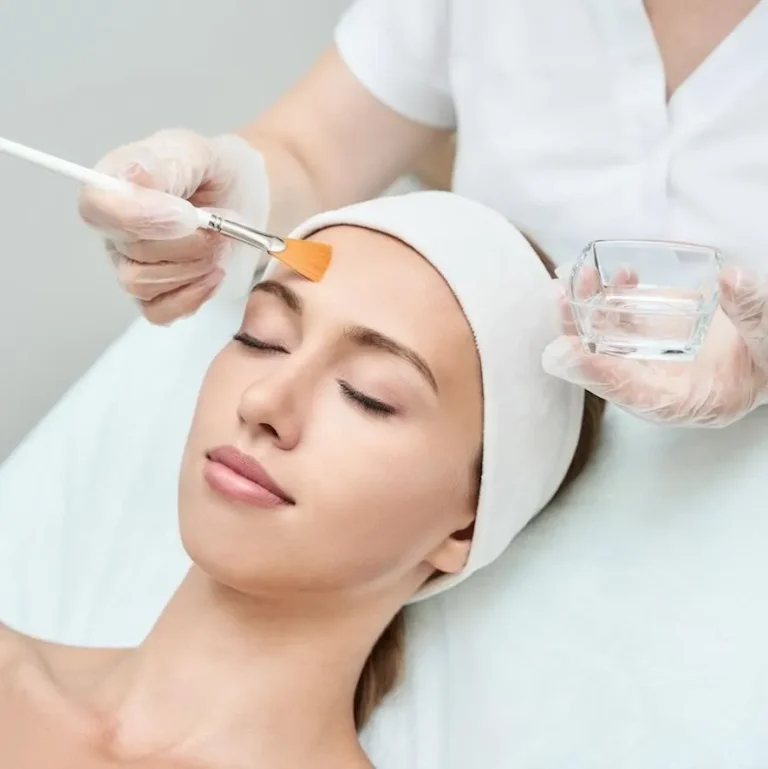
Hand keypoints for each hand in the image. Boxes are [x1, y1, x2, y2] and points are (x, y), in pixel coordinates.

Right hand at [79, 129, 269, 323]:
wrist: (247, 199)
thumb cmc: (215, 173)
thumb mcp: (194, 152)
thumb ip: (162, 165)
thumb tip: (133, 182)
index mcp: (113, 185)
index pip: (96, 208)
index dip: (140, 217)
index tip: (189, 215)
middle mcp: (114, 229)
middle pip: (130, 252)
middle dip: (186, 244)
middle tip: (220, 229)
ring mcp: (131, 265)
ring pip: (142, 285)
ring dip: (192, 269)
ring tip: (220, 246)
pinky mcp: (154, 295)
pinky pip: (159, 311)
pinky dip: (192, 296)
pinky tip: (213, 274)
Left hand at [541, 265, 767, 426]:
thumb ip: (752, 313)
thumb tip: (731, 278)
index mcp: (689, 401)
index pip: (635, 395)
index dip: (600, 376)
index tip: (570, 355)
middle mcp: (660, 384)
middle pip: (606, 367)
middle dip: (578, 336)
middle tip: (561, 302)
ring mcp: (653, 359)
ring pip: (607, 341)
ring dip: (587, 310)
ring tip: (580, 278)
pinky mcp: (653, 336)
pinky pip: (622, 321)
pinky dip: (612, 299)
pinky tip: (616, 276)